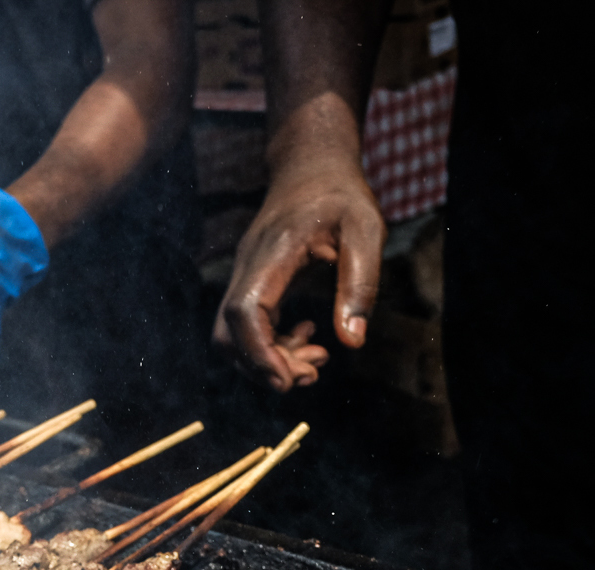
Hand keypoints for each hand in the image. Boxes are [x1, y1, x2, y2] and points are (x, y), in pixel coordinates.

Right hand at [212, 153, 384, 391]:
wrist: (312, 165)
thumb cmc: (342, 195)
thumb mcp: (366, 231)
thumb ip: (361, 284)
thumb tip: (352, 341)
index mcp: (274, 252)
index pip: (245, 310)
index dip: (259, 352)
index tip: (287, 380)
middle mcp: (249, 265)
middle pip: (228, 331)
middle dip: (263, 365)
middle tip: (310, 374)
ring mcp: (245, 273)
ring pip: (234, 333)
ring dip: (269, 359)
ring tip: (317, 359)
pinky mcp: (252, 281)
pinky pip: (248, 324)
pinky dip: (272, 344)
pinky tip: (308, 336)